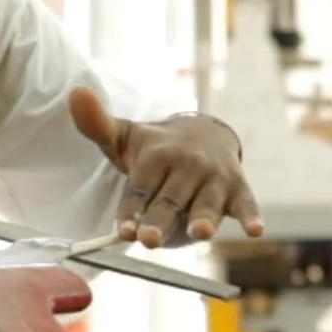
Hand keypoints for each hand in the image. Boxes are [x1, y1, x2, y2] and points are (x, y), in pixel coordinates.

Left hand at [69, 87, 264, 247]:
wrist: (204, 133)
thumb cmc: (156, 148)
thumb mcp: (125, 136)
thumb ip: (97, 125)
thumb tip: (76, 92)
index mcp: (157, 155)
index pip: (140, 189)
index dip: (132, 210)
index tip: (125, 231)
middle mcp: (186, 164)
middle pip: (170, 199)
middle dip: (161, 219)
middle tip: (150, 239)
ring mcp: (214, 176)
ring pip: (206, 203)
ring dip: (204, 217)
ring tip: (201, 233)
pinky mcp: (238, 187)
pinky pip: (246, 202)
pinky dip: (251, 215)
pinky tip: (255, 230)